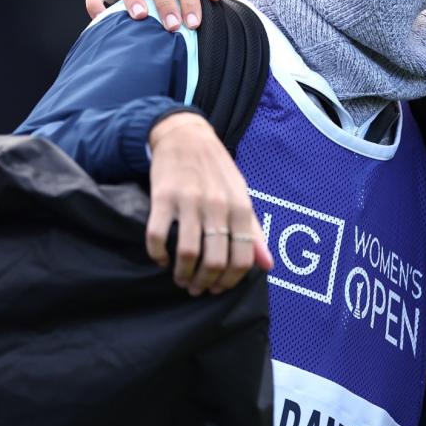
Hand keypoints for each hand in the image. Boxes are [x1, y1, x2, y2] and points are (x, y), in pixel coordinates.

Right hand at [147, 111, 272, 295]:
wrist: (187, 136)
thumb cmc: (217, 171)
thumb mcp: (242, 196)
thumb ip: (254, 232)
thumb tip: (268, 265)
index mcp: (240, 207)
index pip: (242, 257)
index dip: (230, 281)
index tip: (218, 288)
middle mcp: (218, 205)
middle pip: (215, 261)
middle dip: (204, 283)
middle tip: (196, 288)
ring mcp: (189, 201)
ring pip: (188, 254)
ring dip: (182, 274)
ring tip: (180, 277)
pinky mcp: (163, 197)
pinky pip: (158, 237)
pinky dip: (158, 255)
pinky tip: (161, 258)